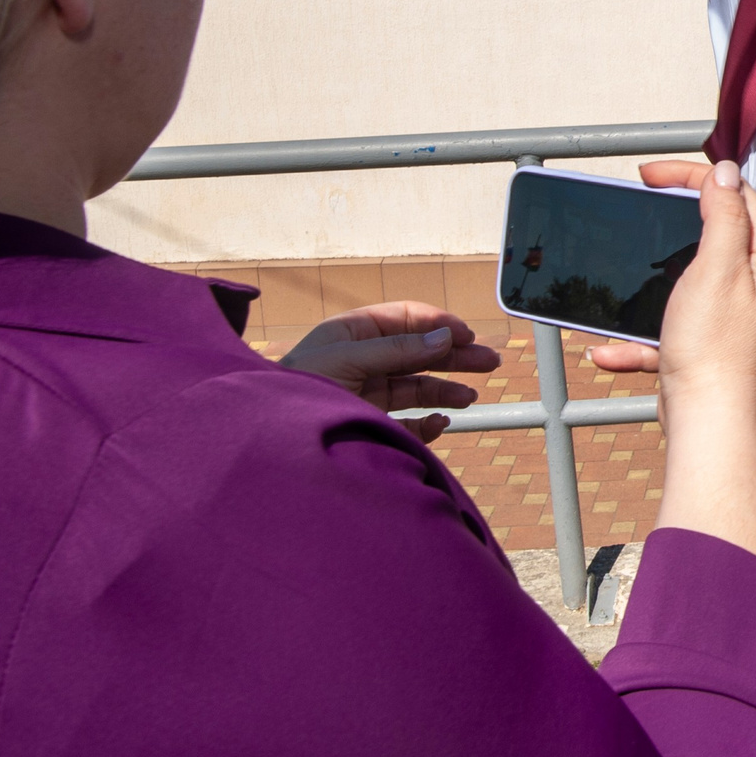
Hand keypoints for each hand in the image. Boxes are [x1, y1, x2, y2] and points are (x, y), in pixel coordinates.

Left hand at [279, 302, 499, 441]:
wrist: (268, 437)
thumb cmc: (295, 388)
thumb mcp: (347, 359)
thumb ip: (398, 349)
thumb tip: (444, 338)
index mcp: (352, 334)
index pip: (404, 320)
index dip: (437, 324)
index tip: (465, 335)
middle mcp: (362, 361)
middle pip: (418, 353)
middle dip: (453, 356)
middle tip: (487, 361)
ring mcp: (366, 394)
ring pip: (417, 387)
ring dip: (446, 389)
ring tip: (469, 396)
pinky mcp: (369, 424)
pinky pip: (407, 422)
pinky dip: (427, 423)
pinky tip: (440, 421)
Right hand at [588, 160, 755, 402]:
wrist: (707, 418)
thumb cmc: (714, 345)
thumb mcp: (718, 266)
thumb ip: (724, 215)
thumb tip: (725, 172)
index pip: (736, 194)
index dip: (693, 175)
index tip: (649, 176)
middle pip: (715, 230)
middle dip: (672, 218)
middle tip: (640, 204)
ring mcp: (735, 313)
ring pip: (687, 277)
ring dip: (650, 279)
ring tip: (626, 273)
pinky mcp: (710, 341)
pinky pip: (670, 326)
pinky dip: (638, 337)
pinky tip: (608, 352)